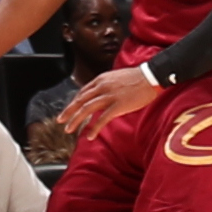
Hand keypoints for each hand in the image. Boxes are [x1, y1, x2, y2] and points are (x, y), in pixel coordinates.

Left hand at [48, 62, 163, 153]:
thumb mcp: (116, 78)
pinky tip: (90, 135)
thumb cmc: (136, 78)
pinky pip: (102, 119)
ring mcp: (109, 96)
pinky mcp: (118, 105)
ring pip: (87, 109)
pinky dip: (95, 128)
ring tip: (69, 129)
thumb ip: (106, 85)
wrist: (150, 76)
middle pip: (80, 100)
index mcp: (101, 79)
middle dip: (69, 111)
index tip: (68, 110)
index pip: (82, 92)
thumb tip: (99, 94)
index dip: (73, 102)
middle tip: (60, 121)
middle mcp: (102, 86)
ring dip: (76, 120)